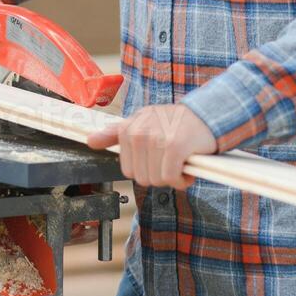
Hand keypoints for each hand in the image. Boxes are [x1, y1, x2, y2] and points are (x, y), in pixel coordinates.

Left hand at [86, 103, 217, 188]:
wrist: (205, 115)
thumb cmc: (173, 123)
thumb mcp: (141, 122)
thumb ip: (115, 134)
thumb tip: (90, 141)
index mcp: (128, 129)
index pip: (128, 170)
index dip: (146, 169)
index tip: (157, 158)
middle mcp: (139, 133)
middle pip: (142, 178)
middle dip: (159, 174)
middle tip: (171, 160)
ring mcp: (156, 140)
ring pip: (157, 180)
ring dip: (172, 177)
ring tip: (180, 161)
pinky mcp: (174, 148)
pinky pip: (171, 178)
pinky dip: (182, 180)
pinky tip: (187, 168)